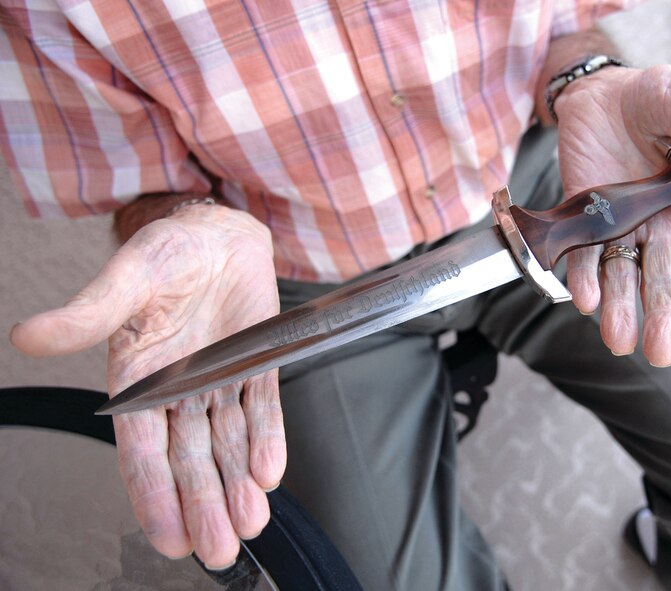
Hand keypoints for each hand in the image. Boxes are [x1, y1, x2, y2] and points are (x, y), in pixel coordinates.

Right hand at [10, 204, 285, 568]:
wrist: (218, 231)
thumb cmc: (167, 252)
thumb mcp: (127, 278)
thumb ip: (89, 312)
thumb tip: (29, 336)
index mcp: (137, 378)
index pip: (142, 448)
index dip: (153, 492)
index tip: (166, 535)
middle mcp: (179, 388)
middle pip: (190, 458)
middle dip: (203, 504)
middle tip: (217, 548)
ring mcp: (221, 379)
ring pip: (227, 444)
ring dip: (237, 485)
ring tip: (247, 524)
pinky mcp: (258, 365)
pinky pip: (262, 409)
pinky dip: (266, 441)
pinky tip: (268, 472)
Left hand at [554, 64, 670, 365]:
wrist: (602, 92)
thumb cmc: (659, 100)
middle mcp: (660, 229)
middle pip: (665, 281)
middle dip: (664, 316)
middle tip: (660, 354)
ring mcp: (621, 229)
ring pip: (622, 277)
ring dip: (620, 309)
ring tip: (617, 339)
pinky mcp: (584, 222)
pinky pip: (583, 256)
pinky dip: (583, 277)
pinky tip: (584, 297)